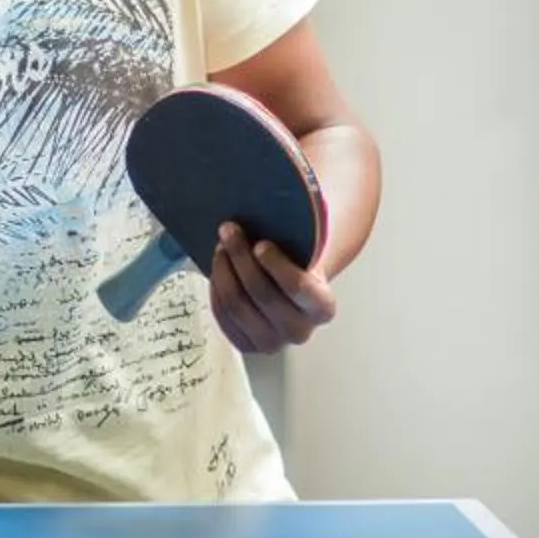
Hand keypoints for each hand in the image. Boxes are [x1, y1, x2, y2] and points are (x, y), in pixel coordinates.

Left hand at [210, 224, 335, 353]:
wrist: (289, 290)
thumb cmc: (297, 264)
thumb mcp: (306, 248)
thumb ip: (302, 228)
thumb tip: (290, 192)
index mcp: (321, 306)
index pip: (299, 288)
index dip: (276, 265)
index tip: (260, 243)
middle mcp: (300, 330)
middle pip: (260, 293)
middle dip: (241, 257)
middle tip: (229, 230)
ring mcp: (272, 342)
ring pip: (237, 304)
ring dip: (224, 270)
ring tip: (221, 246)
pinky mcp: (246, 344)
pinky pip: (222, 315)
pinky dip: (217, 288)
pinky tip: (219, 268)